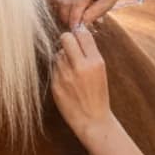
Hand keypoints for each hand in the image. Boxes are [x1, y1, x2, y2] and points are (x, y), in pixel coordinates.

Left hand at [52, 25, 114, 141]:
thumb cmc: (98, 95)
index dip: (78, 33)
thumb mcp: (100, 71)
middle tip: (70, 47)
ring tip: (71, 70)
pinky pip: (54, 68)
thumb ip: (90, 53)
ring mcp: (65, 76)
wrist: (92, 120)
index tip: (78, 37)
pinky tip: (67, 81)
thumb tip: (76, 34)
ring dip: (62, 58)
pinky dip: (59, 71)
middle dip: (66, 40)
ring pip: (58, 54)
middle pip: (65, 38)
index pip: (82, 34)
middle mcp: (80, 67)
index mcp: (95, 62)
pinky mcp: (55, 85)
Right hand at [55, 0, 133, 28]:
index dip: (74, 18)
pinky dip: (64, 4)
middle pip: (66, 0)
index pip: (78, 2)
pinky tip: (73, 9)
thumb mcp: (108, 3)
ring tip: (73, 20)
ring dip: (64, 12)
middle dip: (67, 16)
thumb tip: (80, 24)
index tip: (75, 29)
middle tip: (72, 27)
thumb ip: (94, 13)